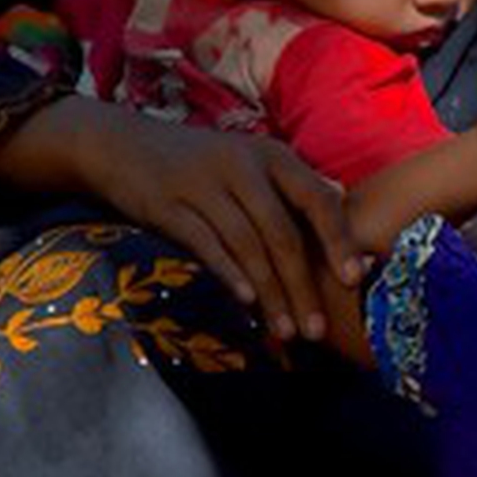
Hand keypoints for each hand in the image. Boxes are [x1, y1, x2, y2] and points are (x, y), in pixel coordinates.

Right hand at [88, 112, 361, 343]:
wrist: (121, 145)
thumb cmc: (198, 163)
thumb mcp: (249, 160)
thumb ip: (289, 185)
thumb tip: (340, 201)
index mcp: (272, 156)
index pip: (318, 199)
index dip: (338, 240)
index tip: (354, 279)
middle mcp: (243, 166)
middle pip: (283, 233)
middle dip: (303, 286)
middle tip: (317, 332)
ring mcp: (204, 184)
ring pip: (248, 245)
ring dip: (270, 293)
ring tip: (285, 332)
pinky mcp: (169, 204)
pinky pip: (206, 244)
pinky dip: (229, 273)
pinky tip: (246, 302)